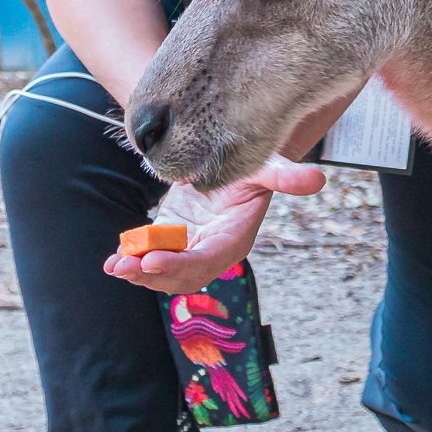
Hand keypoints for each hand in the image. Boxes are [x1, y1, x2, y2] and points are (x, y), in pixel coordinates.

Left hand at [102, 156, 325, 294]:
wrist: (230, 157)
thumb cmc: (250, 161)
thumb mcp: (266, 165)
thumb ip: (287, 176)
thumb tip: (318, 179)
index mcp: (235, 239)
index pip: (207, 260)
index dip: (180, 264)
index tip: (152, 259)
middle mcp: (212, 249)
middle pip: (183, 275)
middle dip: (154, 275)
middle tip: (126, 267)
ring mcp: (190, 247)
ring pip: (163, 271)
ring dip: (139, 272)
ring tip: (115, 265)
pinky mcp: (172, 239)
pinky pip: (151, 257)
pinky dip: (132, 261)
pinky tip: (112, 261)